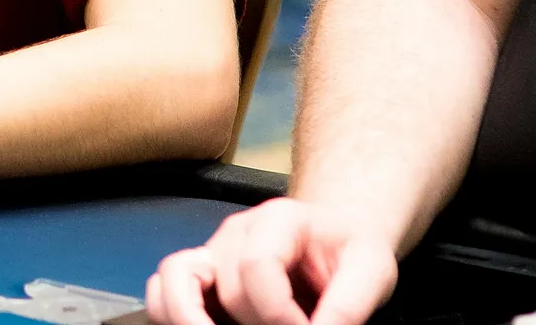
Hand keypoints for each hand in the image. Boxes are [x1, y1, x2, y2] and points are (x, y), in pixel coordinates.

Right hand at [146, 198, 397, 324]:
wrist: (337, 236)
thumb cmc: (350, 250)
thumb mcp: (372, 271)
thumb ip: (350, 306)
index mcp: (278, 220)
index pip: (257, 269)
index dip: (279, 315)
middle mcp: (235, 233)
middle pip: (225, 288)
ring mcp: (213, 253)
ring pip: (171, 283)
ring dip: (189, 319)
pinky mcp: (203, 277)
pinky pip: (163, 292)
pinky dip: (172, 316)